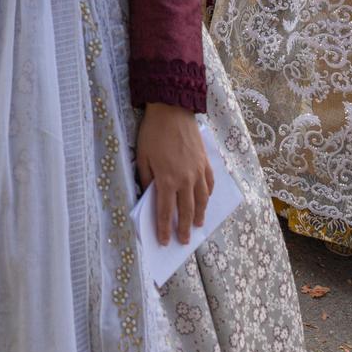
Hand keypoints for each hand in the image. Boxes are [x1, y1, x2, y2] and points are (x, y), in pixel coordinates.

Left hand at [136, 103, 213, 245]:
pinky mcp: (205, 162)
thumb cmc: (153, 133)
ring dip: (199, 215)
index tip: (163, 241)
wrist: (172, 110)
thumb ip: (146, 179)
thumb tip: (149, 196)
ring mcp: (198, 172)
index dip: (164, 228)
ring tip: (197, 226)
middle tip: (183, 241)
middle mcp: (185, 180)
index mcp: (166, 180)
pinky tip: (206, 200)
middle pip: (186, 210)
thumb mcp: (142, 157)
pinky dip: (208, 195)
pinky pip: (209, 183)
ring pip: (201, 200)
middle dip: (183, 228)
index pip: (165, 211)